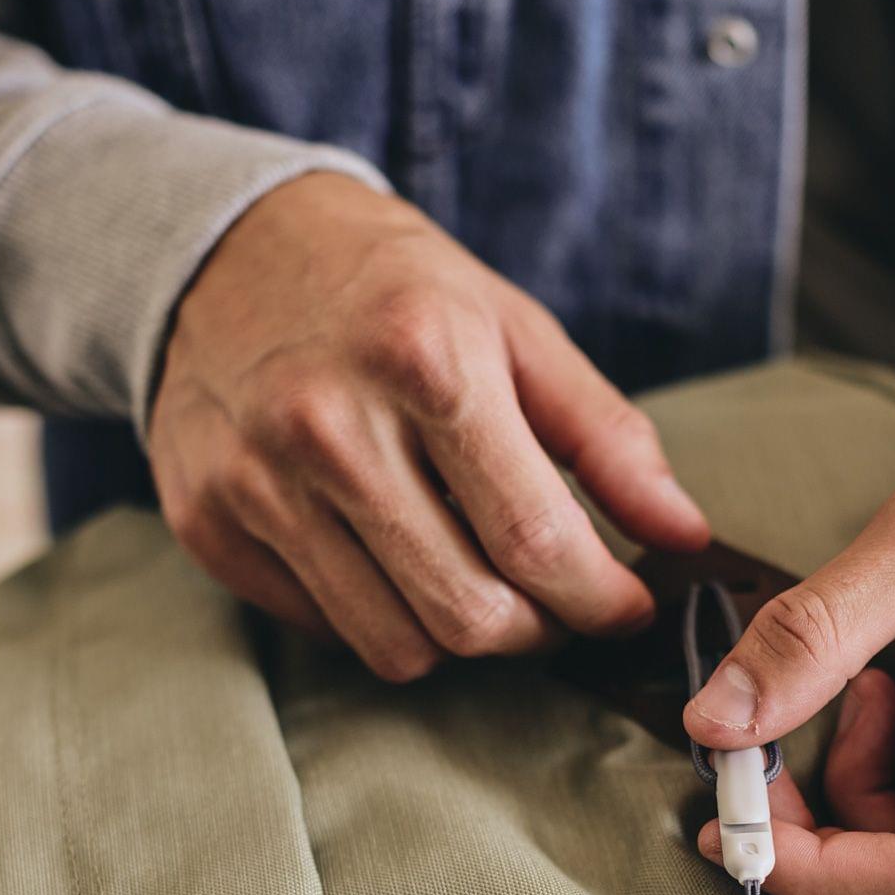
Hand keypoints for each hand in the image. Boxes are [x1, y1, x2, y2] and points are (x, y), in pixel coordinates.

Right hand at [149, 175, 707, 679]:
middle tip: (554, 603)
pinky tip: (389, 559)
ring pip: (398, 647)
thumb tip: (684, 534)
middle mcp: (331, 428)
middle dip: (536, 631)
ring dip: (460, 636)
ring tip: (476, 580)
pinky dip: (378, 616)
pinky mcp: (210, 526)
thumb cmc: (393, 291)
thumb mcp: (514, 329)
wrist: (224, 248)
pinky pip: (327, 630)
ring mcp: (259, 483)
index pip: (536, 541)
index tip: (626, 608)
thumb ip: (607, 438)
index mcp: (427, 362)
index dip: (599, 600)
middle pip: (469, 616)